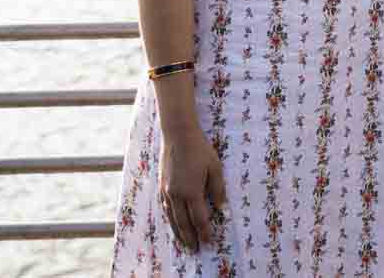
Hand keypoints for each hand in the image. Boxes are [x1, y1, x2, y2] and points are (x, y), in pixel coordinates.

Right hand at [158, 124, 227, 251]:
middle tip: (196, 250)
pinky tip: (173, 224)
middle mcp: (177, 195)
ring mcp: (167, 191)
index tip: (209, 242)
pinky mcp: (161, 186)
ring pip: (172, 219)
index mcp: (192, 192)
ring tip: (184, 243)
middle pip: (184, 223)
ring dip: (179, 233)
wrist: (178, 135)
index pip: (199, 219)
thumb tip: (222, 210)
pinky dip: (170, 220)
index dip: (205, 232)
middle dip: (191, 238)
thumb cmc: (200, 149)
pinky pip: (166, 209)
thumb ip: (218, 190)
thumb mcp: (215, 168)